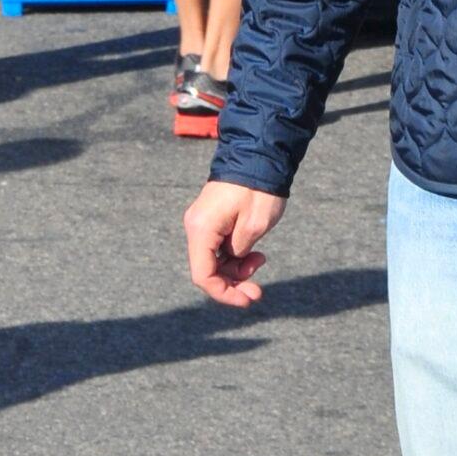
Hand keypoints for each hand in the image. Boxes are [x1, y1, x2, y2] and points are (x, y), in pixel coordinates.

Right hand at [184, 179, 286, 307]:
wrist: (259, 156)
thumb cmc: (259, 189)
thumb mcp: (255, 225)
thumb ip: (240, 251)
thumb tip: (233, 261)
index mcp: (202, 229)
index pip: (203, 275)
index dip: (223, 293)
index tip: (248, 299)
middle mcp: (196, 227)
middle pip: (207, 270)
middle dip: (232, 283)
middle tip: (258, 291)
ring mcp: (202, 223)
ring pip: (214, 261)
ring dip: (237, 269)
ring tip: (261, 259)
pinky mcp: (212, 220)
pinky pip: (218, 248)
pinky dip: (236, 256)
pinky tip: (255, 253)